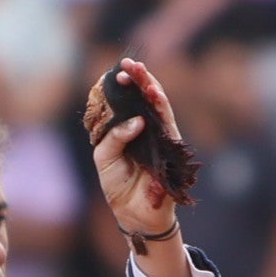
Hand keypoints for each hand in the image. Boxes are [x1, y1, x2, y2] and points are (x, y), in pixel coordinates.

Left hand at [82, 56, 183, 239]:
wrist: (133, 213)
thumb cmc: (117, 185)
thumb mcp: (104, 158)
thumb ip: (114, 136)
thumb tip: (136, 120)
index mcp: (127, 129)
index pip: (127, 101)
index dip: (123, 86)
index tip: (115, 71)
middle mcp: (145, 129)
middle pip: (144, 98)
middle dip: (138, 79)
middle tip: (128, 62)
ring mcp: (159, 136)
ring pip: (158, 105)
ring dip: (150, 86)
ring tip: (140, 71)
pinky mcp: (170, 146)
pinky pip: (168, 122)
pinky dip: (161, 107)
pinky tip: (154, 93)